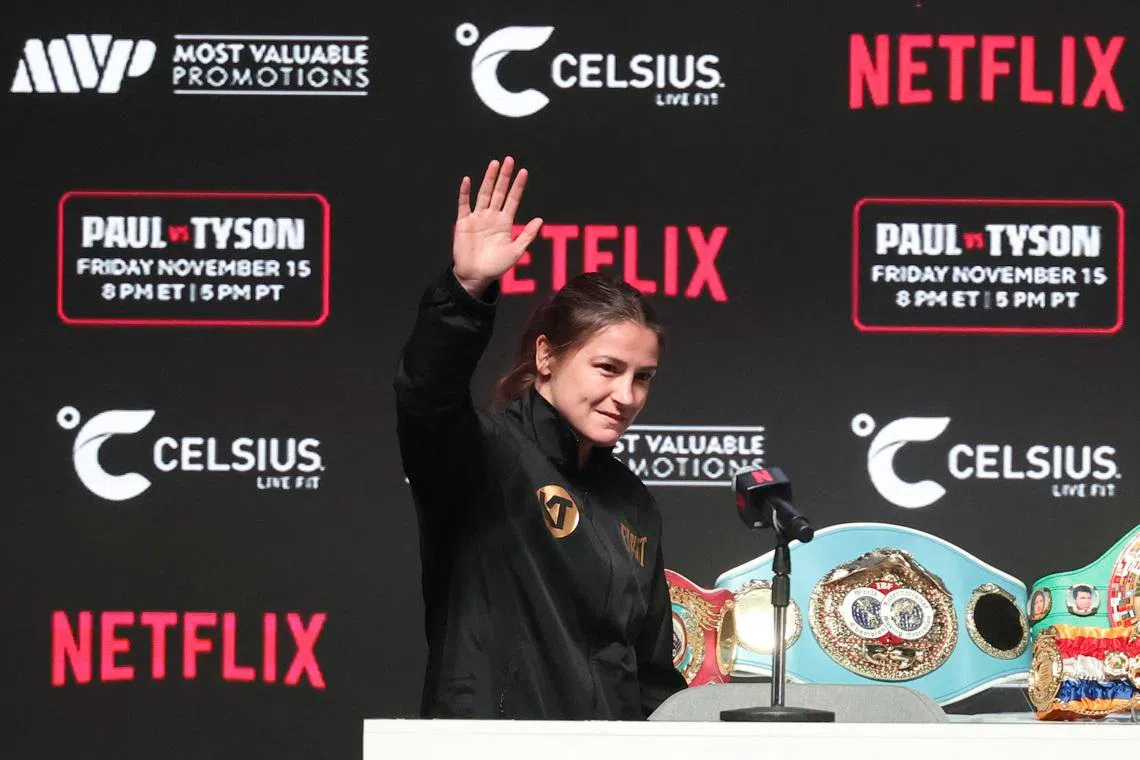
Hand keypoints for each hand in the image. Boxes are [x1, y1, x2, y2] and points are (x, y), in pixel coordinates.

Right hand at [453, 156, 542, 297]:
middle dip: (504, 176)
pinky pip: (464, 204)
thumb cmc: (496, 267)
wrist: (475, 276)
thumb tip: (540, 220)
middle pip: (499, 191)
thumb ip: (527, 235)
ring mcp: (477, 218)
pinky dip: (465, 192)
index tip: (524, 172)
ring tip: (494, 164)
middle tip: (509, 160)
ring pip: (484, 194)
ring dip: (488, 179)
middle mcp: (492, 216)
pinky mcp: (463, 222)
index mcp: (505, 222)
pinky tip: (467, 180)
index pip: (513, 199)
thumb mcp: (516, 252)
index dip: (518, 186)